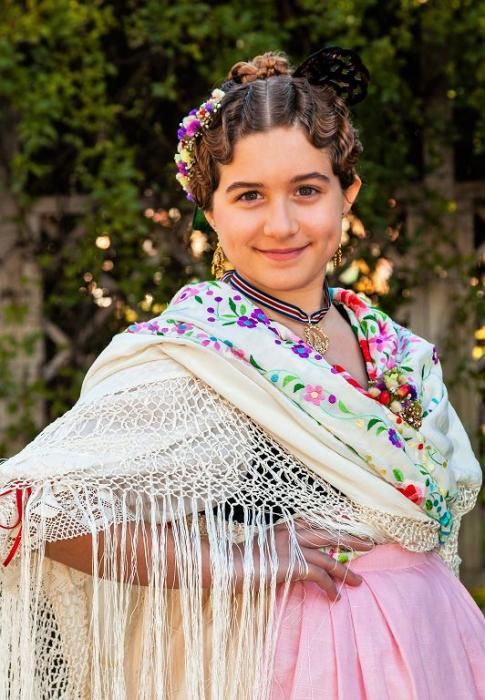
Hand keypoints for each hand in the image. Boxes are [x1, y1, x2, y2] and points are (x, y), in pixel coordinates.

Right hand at [232, 519, 372, 600]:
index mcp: (284, 526)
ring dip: (346, 570)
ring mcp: (293, 547)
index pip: (316, 523)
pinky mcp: (293, 564)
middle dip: (351, 539)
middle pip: (329, 533)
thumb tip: (293, 561)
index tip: (348, 532)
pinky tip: (336, 596)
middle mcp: (291, 532)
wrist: (226, 566)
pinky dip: (330, 586)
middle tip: (369, 544)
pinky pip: (320, 575)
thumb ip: (280, 548)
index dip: (334, 528)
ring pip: (328, 557)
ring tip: (359, 581)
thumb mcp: (262, 548)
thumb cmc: (239, 561)